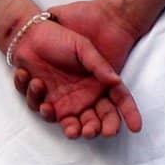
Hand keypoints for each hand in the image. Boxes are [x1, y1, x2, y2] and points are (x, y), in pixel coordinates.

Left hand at [10, 19, 142, 139]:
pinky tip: (32, 79)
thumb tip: (116, 81)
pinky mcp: (41, 99)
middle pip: (93, 123)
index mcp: (97, 87)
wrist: (29, 33)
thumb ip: (99, 65)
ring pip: (68, 125)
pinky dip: (34, 96)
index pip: (117, 105)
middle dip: (92, 130)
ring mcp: (61, 102)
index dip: (128, 116)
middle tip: (88, 131)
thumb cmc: (60, 38)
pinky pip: (39, 108)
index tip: (135, 127)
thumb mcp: (84, 48)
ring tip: (52, 111)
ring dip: (66, 126)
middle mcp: (82, 99)